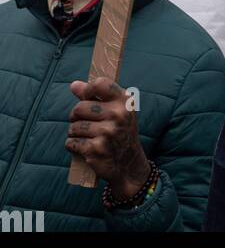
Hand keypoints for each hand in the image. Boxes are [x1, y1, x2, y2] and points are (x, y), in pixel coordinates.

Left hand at [66, 77, 150, 195]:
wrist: (129, 163)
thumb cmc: (119, 131)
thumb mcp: (115, 110)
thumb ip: (95, 96)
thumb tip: (74, 85)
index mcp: (124, 102)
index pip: (99, 84)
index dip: (87, 89)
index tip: (85, 96)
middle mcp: (118, 115)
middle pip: (80, 108)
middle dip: (76, 116)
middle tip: (83, 122)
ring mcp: (107, 132)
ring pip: (74, 127)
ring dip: (74, 132)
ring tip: (85, 136)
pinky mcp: (96, 149)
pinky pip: (72, 142)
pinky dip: (73, 145)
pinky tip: (83, 147)